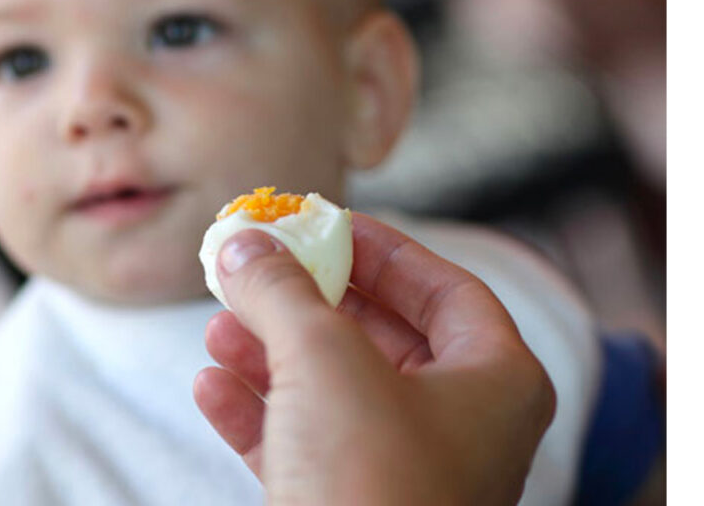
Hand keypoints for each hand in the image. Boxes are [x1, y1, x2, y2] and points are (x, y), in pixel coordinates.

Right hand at [193, 213, 555, 504]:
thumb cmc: (373, 482)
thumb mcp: (325, 357)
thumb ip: (283, 290)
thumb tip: (244, 243)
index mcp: (493, 382)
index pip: (446, 289)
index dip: (385, 249)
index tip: (327, 224)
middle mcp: (458, 427)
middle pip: (380, 337)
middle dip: (309, 302)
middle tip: (261, 269)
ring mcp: (404, 471)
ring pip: (333, 390)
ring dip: (271, 353)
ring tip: (220, 324)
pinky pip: (302, 443)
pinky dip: (257, 412)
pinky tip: (210, 386)